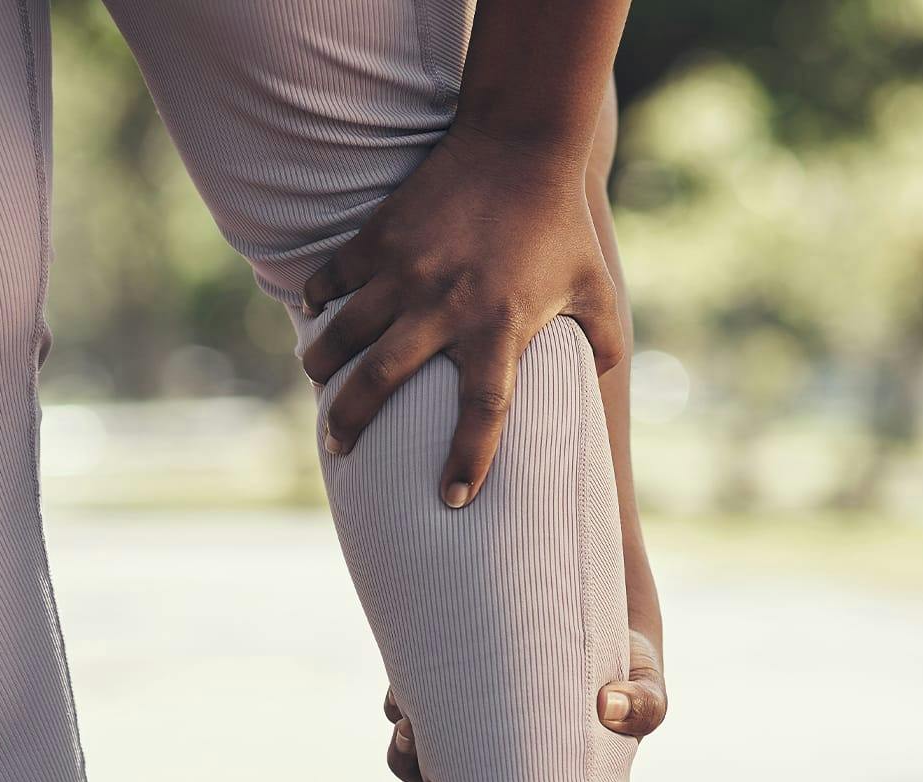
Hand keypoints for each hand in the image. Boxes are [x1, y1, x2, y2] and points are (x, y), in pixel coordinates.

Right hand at [301, 124, 623, 508]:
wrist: (519, 141)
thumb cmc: (559, 222)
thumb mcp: (595, 286)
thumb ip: (605, 342)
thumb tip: (603, 384)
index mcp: (500, 327)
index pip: (483, 413)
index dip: (468, 461)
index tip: (452, 499)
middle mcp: (446, 306)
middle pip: (382, 382)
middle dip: (350, 422)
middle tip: (337, 448)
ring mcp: (406, 271)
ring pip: (343, 334)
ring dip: (322, 366)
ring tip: (317, 383)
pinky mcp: (380, 237)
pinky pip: (332, 278)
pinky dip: (318, 300)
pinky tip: (316, 317)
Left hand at [385, 626, 665, 781]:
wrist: (600, 613)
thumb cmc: (623, 668)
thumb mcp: (645, 688)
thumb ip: (644, 706)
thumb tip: (610, 707)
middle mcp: (486, 764)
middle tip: (421, 769)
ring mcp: (460, 724)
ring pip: (407, 751)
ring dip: (400, 745)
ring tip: (407, 724)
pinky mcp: (446, 679)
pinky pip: (402, 698)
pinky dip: (399, 697)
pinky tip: (407, 686)